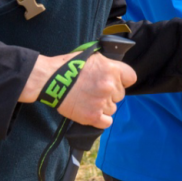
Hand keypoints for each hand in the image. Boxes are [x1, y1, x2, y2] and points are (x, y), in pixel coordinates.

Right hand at [20, 52, 136, 128]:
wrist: (50, 79)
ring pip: (113, 109)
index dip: (122, 81)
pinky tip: (93, 113)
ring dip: (104, 107)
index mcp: (112, 69)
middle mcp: (110, 86)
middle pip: (120, 95)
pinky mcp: (92, 116)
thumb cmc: (70, 66)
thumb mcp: (94, 57)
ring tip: (90, 100)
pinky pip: (107, 122)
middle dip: (111, 94)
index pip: (131, 78)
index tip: (115, 83)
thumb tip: (117, 73)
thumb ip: (109, 65)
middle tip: (95, 91)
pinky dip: (101, 119)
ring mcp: (102, 102)